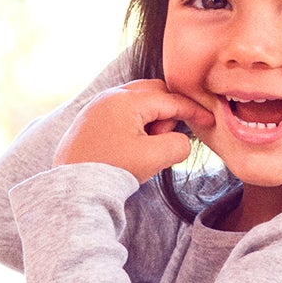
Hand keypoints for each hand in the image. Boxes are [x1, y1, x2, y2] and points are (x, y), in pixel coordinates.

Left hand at [53, 80, 213, 181]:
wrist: (72, 190)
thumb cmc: (110, 172)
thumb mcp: (153, 159)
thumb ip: (178, 144)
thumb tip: (180, 140)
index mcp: (126, 101)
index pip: (170, 99)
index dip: (193, 111)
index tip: (209, 121)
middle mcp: (109, 96)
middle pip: (154, 92)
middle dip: (167, 114)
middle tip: (161, 141)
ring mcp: (96, 106)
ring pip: (138, 102)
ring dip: (150, 121)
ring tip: (141, 149)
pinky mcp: (89, 120)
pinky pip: (121, 113)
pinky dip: (133, 126)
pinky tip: (128, 150)